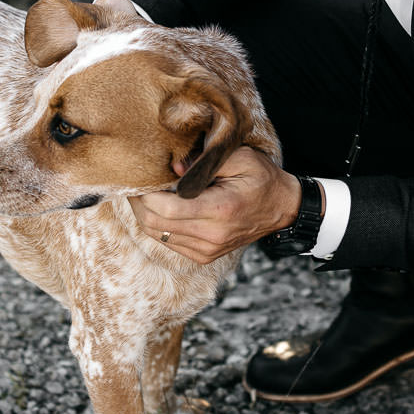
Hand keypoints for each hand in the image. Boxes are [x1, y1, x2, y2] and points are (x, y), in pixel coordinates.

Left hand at [128, 146, 301, 263]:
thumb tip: (171, 166)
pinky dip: (158, 224)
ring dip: (144, 213)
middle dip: (138, 203)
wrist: (280, 209)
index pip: (168, 209)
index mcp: (220, 210)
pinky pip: (168, 242)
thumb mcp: (239, 158)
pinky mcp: (203, 256)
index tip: (138, 176)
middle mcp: (211, 236)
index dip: (146, 194)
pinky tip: (159, 206)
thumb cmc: (260, 178)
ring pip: (157, 235)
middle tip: (133, 183)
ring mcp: (207, 250)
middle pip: (156, 224)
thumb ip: (204, 161)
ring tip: (142, 192)